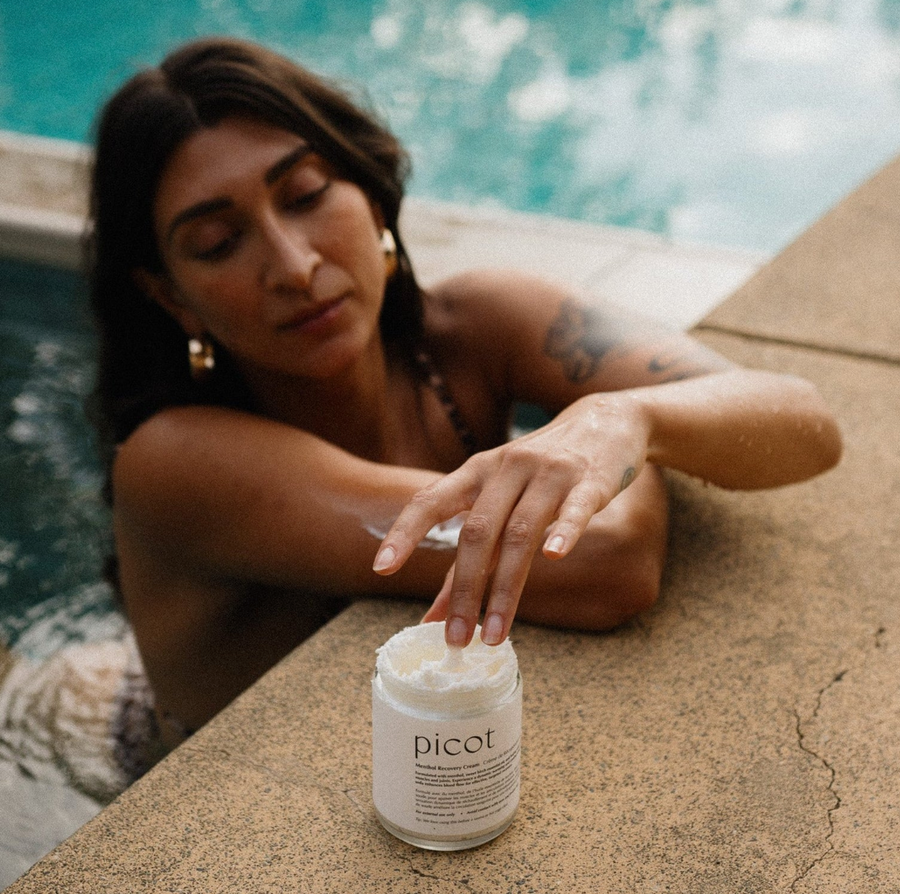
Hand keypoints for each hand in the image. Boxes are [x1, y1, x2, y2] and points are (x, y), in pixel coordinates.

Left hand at [373, 393, 649, 646]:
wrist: (605, 422)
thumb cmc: (540, 471)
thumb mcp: (499, 500)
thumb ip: (467, 555)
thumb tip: (430, 617)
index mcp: (477, 472)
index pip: (431, 500)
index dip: (404, 532)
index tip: (380, 569)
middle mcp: (507, 468)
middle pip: (478, 531)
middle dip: (464, 588)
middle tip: (454, 639)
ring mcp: (549, 473)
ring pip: (520, 532)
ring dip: (505, 588)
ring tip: (495, 634)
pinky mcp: (590, 481)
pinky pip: (574, 508)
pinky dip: (563, 531)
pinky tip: (554, 557)